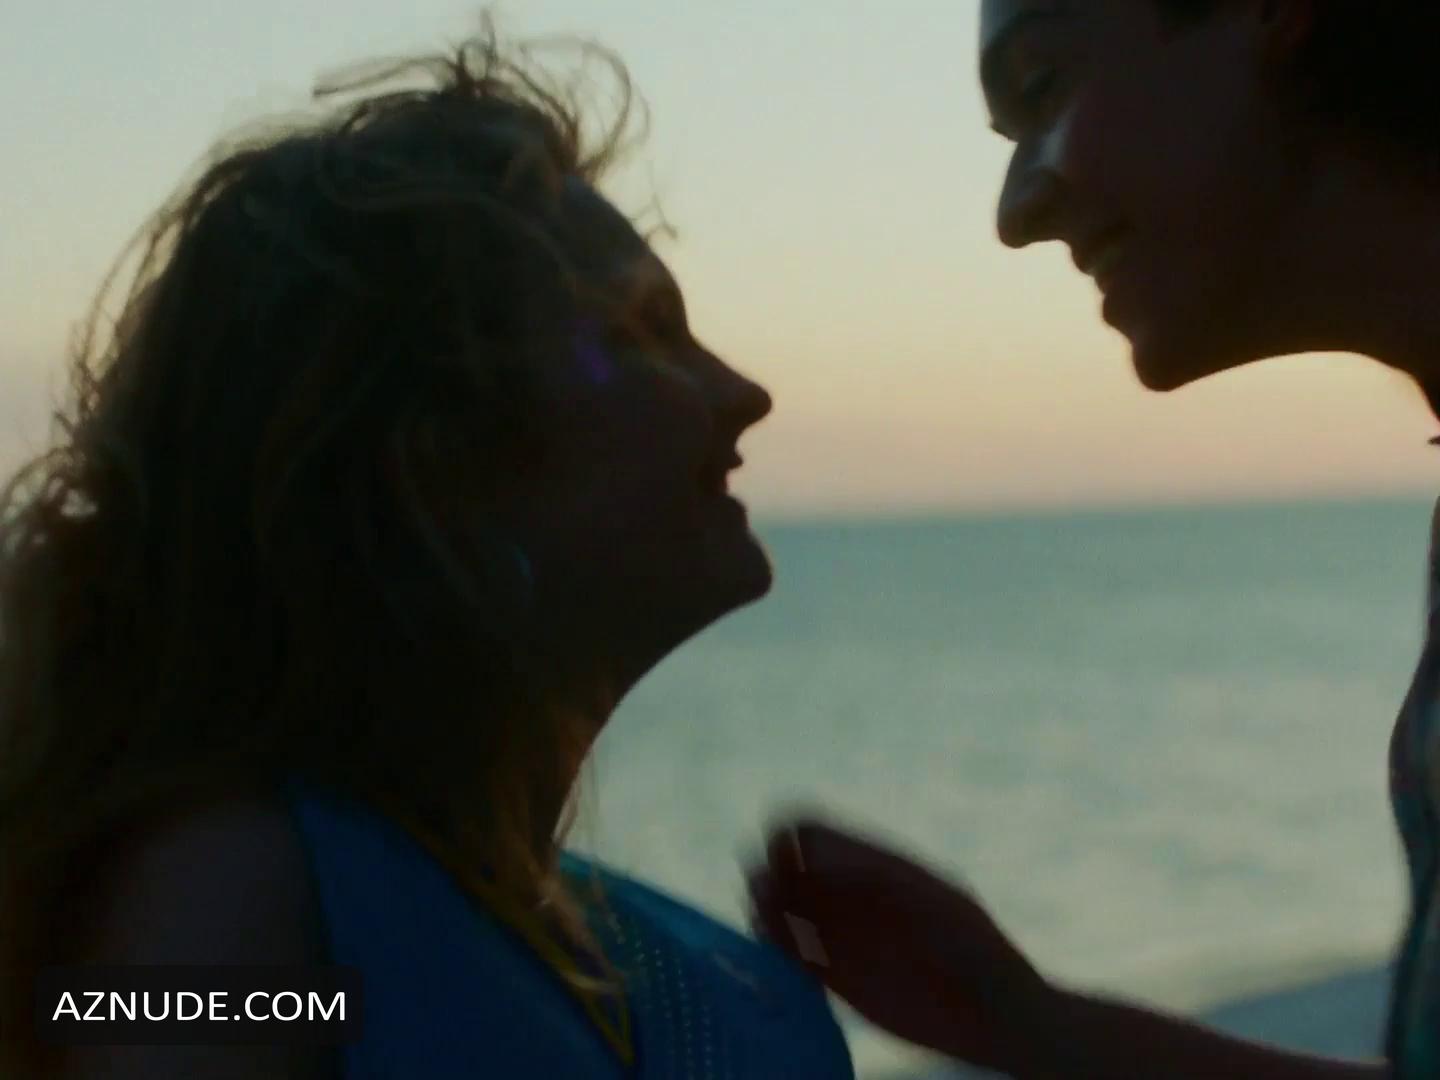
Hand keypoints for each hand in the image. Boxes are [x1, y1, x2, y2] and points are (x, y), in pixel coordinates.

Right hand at [744, 816, 1054, 1073]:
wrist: (995, 1009)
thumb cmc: (969, 945)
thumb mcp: (920, 900)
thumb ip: (865, 879)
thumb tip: (806, 859)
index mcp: (871, 861)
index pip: (805, 830)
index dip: (784, 839)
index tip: (782, 860)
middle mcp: (850, 895)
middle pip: (780, 868)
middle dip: (768, 879)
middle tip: (775, 901)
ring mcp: (842, 937)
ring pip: (777, 913)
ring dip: (768, 918)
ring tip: (781, 932)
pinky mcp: (837, 980)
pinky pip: (788, 958)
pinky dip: (780, 955)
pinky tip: (795, 959)